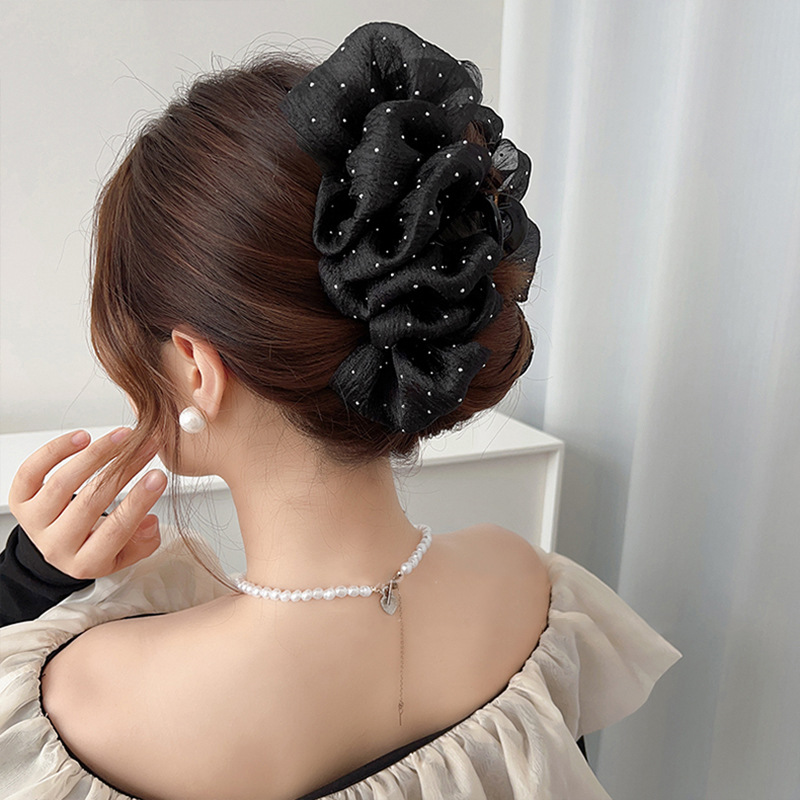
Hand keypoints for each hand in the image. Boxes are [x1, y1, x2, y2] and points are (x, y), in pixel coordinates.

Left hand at [7, 427, 167, 579]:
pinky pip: (33, 471)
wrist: (55, 548)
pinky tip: (82, 437)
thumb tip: (149, 519)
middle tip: (147, 448)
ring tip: (122, 436)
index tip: (158, 476)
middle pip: (90, 502)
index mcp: (86, 562)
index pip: (116, 531)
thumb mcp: (124, 554)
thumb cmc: (92, 545)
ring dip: (97, 454)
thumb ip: (143, 542)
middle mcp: (56, 545)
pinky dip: (57, 450)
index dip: (139, 501)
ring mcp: (35, 522)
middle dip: (124, 469)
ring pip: (63, 482)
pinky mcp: (20, 500)